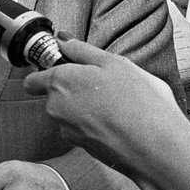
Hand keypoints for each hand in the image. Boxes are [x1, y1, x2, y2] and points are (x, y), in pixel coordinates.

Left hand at [23, 36, 180, 179]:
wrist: (157, 149)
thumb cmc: (139, 102)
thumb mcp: (114, 63)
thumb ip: (82, 50)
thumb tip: (61, 40)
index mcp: (60, 81)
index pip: (33, 80)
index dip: (47, 73)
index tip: (67, 70)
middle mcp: (55, 107)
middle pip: (53, 96)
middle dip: (72, 90)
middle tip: (104, 86)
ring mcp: (66, 130)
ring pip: (68, 114)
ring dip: (85, 108)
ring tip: (116, 105)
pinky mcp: (80, 147)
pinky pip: (81, 130)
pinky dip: (94, 126)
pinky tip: (118, 124)